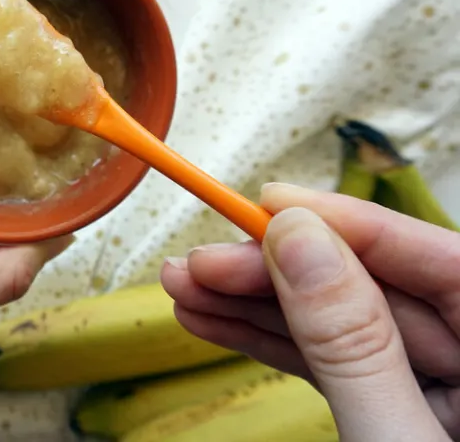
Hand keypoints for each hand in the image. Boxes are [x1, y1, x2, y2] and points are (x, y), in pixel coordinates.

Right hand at [161, 183, 458, 441]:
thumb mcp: (392, 439)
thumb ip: (351, 344)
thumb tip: (300, 243)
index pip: (438, 259)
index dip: (348, 223)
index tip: (272, 202)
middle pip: (373, 290)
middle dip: (275, 274)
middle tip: (202, 262)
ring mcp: (434, 394)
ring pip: (338, 326)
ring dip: (253, 306)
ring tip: (186, 287)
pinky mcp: (388, 413)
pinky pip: (327, 364)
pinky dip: (268, 345)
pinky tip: (214, 320)